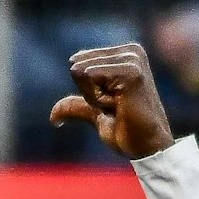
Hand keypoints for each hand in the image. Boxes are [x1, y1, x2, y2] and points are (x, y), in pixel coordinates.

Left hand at [51, 43, 176, 159]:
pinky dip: (98, 97)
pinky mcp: (131, 71)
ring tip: (119, 108)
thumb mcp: (97, 114)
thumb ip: (77, 107)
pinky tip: (119, 106)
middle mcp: (131, 51)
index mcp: (124, 55)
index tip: (112, 105)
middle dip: (90, 94)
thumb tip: (52, 118)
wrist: (146, 147)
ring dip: (95, 98)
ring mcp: (133, 59)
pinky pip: (92, 77)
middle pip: (80, 66)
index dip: (88, 92)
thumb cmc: (127, 131)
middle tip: (115, 109)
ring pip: (84, 72)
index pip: (81, 65)